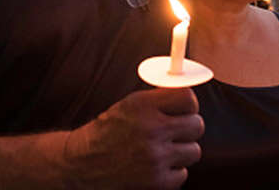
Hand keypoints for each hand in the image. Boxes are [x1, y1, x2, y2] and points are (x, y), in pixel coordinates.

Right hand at [63, 88, 203, 188]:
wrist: (81, 164)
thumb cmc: (106, 133)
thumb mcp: (128, 106)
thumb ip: (157, 101)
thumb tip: (187, 98)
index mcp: (142, 105)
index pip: (187, 97)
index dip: (189, 105)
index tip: (185, 110)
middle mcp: (151, 129)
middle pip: (197, 125)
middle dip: (188, 129)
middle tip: (176, 132)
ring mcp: (155, 157)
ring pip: (193, 151)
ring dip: (181, 152)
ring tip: (162, 151)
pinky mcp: (157, 181)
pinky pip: (182, 174)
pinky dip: (172, 173)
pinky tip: (155, 167)